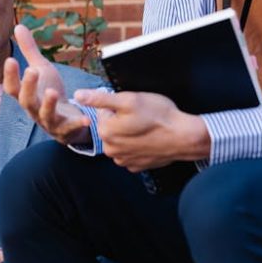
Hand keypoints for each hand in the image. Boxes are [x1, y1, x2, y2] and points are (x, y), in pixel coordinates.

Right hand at [4, 24, 91, 143]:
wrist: (66, 122)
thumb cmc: (49, 93)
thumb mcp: (41, 70)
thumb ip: (30, 50)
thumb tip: (18, 25)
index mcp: (27, 95)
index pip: (12, 87)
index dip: (10, 75)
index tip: (10, 60)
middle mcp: (34, 110)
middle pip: (26, 100)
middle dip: (28, 86)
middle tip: (32, 70)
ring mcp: (49, 121)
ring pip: (45, 115)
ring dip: (48, 104)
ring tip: (52, 92)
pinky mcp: (66, 130)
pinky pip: (70, 128)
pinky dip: (77, 123)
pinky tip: (86, 117)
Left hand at [73, 88, 210, 172]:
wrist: (183, 137)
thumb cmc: (158, 115)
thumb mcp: (128, 100)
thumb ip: (100, 99)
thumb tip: (77, 95)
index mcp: (105, 132)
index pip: (103, 111)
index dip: (118, 106)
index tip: (133, 107)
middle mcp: (110, 150)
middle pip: (111, 127)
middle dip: (122, 120)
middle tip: (141, 116)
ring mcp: (124, 160)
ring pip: (121, 140)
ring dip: (129, 133)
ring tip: (146, 127)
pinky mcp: (137, 167)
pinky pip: (131, 152)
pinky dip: (138, 146)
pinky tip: (149, 139)